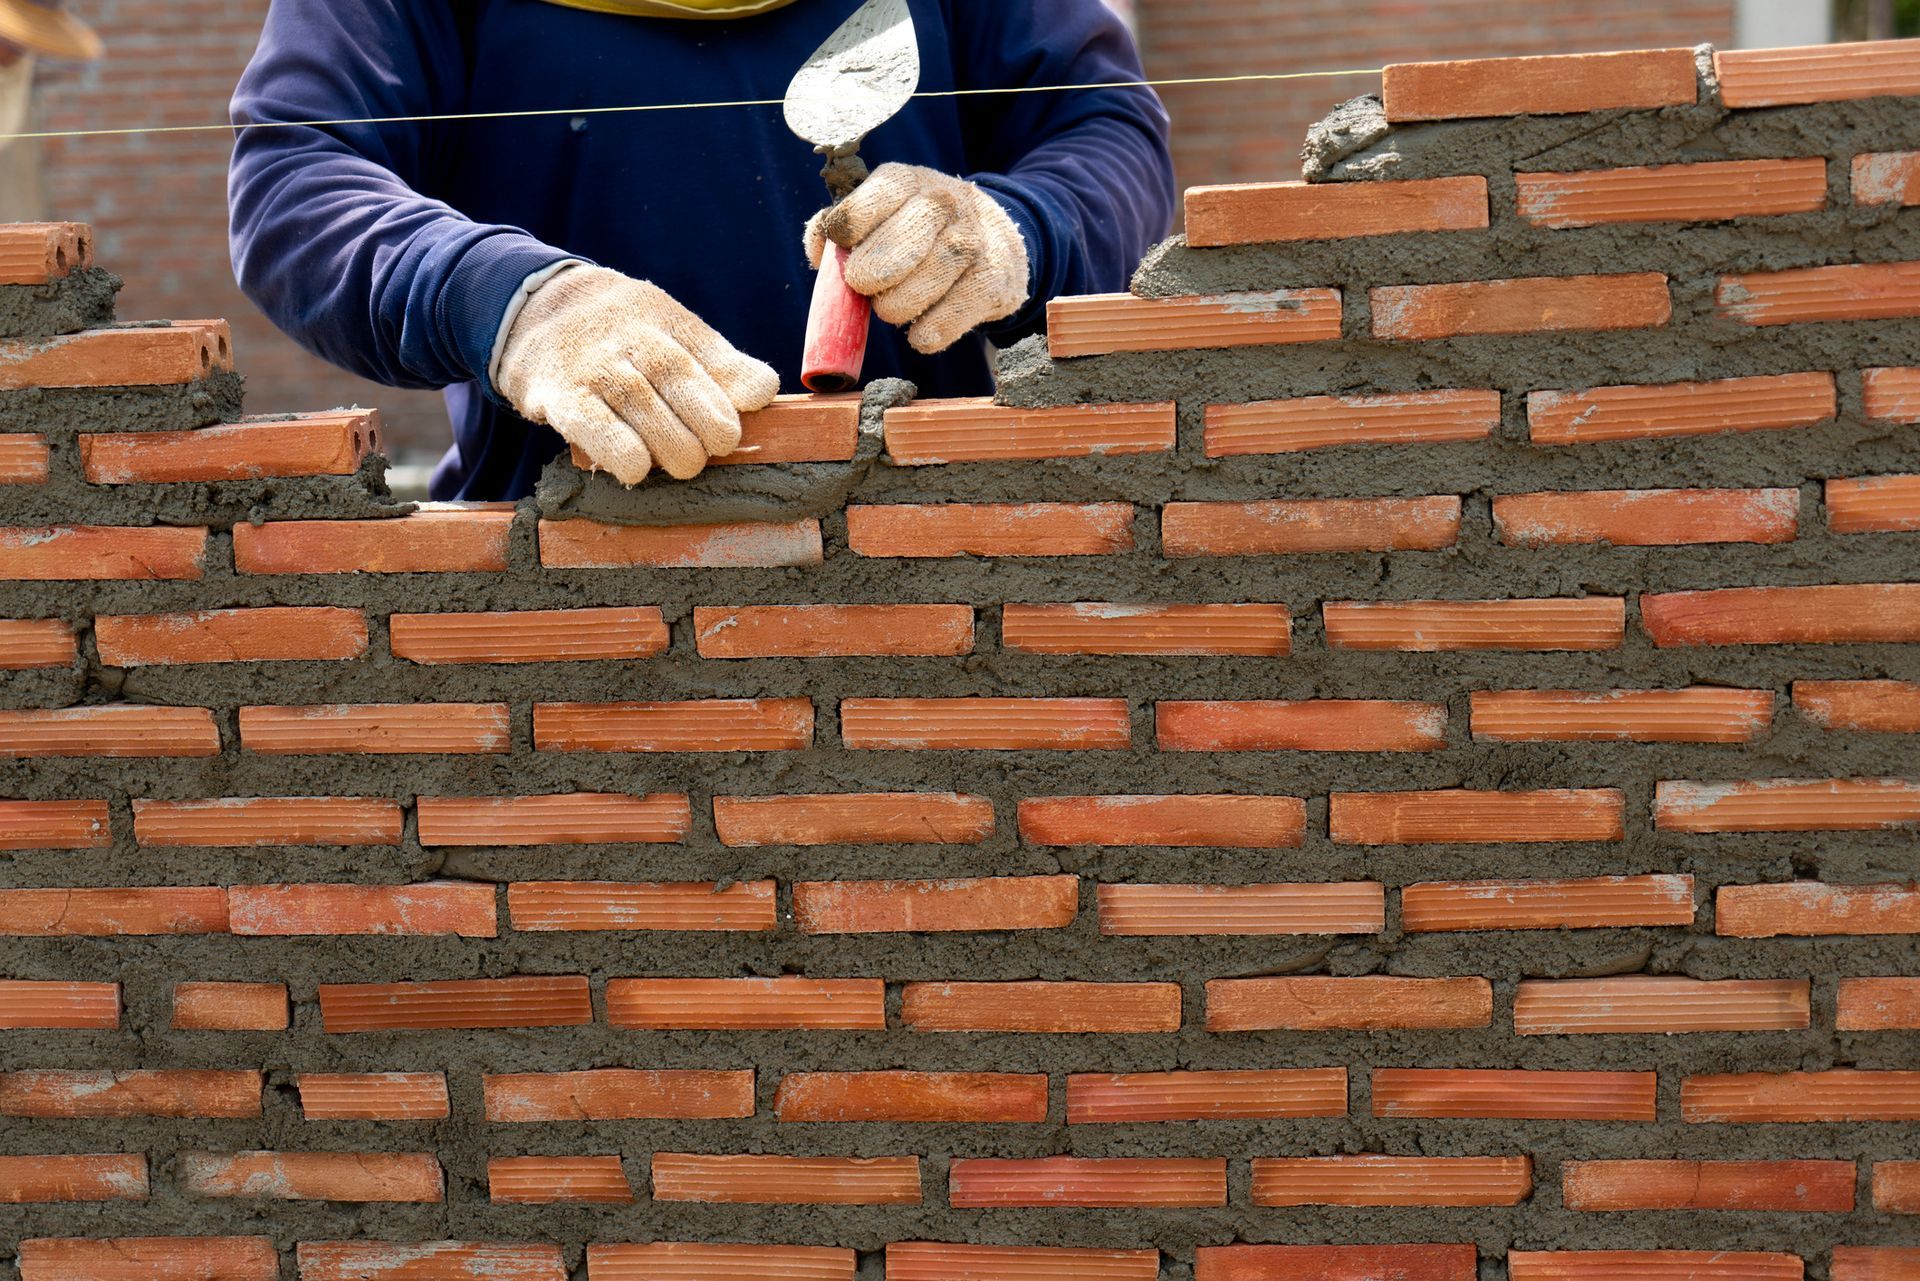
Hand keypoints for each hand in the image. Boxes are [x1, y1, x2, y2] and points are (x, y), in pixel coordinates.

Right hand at [496, 264, 778, 484]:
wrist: (533, 310)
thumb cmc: (623, 335)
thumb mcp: (672, 332)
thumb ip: (719, 365)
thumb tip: (763, 393)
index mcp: (665, 321)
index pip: (706, 350)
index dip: (732, 381)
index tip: (753, 406)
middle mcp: (629, 338)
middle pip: (674, 375)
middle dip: (704, 419)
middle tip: (718, 448)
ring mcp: (592, 366)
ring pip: (636, 401)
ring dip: (669, 441)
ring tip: (686, 465)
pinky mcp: (557, 395)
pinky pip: (588, 422)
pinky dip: (616, 449)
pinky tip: (636, 469)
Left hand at [805, 162, 1029, 354]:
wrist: (997, 238)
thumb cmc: (922, 230)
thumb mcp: (883, 211)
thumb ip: (841, 228)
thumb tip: (819, 253)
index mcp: (906, 181)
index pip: (862, 207)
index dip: (844, 234)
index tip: (843, 247)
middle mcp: (943, 202)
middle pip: (894, 250)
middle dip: (869, 278)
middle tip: (866, 286)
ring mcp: (973, 240)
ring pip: (919, 289)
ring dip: (896, 308)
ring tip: (895, 307)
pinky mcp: (993, 280)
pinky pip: (946, 320)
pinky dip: (927, 333)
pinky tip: (921, 331)